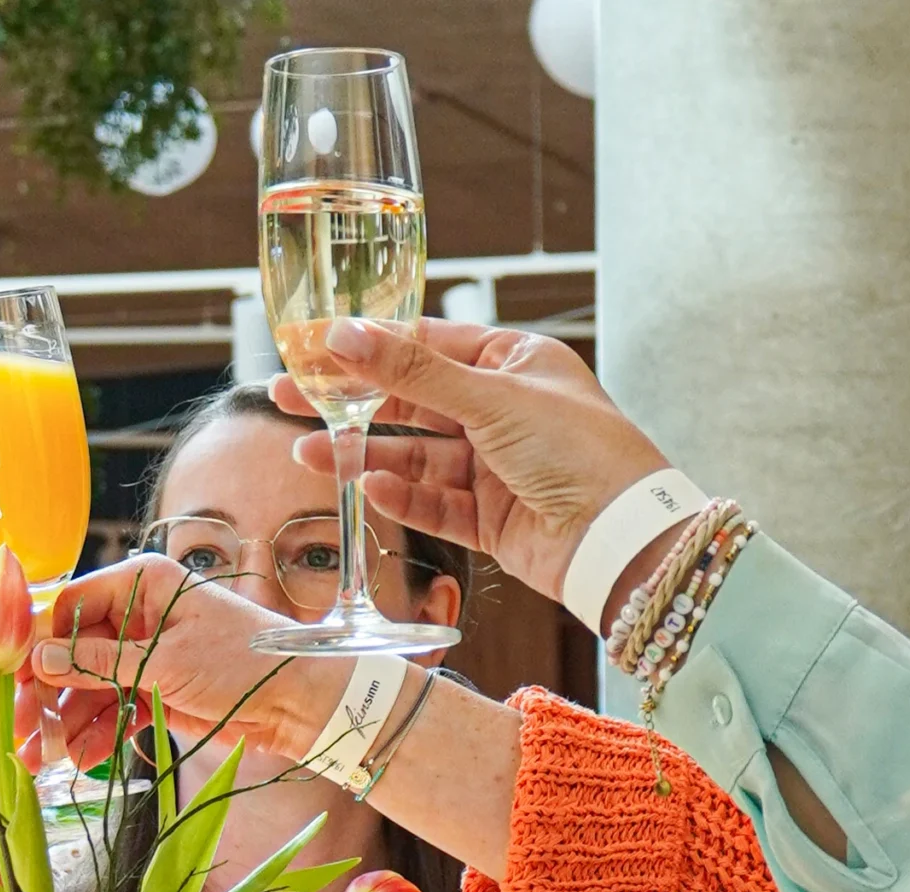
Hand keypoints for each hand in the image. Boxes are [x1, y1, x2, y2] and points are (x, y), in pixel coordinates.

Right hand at [19, 555, 346, 766]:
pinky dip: (98, 733)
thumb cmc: (244, 662)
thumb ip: (100, 662)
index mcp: (142, 584)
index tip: (13, 680)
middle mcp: (139, 614)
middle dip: (48, 694)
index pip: (70, 605)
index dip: (38, 643)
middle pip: (73, 651)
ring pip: (90, 687)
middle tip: (23, 731)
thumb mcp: (165, 661)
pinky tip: (82, 758)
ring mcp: (146, 654)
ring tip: (45, 759)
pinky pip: (114, 709)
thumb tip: (40, 659)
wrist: (301, 702)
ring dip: (68, 722)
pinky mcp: (157, 689)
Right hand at [266, 319, 671, 610]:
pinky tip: (369, 490)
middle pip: (410, 401)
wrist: (623, 538)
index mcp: (515, 362)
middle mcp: (504, 410)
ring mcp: (495, 466)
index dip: (366, 347)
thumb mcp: (492, 398)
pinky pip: (432, 504)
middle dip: (350, 404)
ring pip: (414, 457)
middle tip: (287, 400)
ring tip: (310, 455)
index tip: (310, 350)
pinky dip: (401, 499)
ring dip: (363, 456)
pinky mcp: (489, 517)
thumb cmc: (581, 451)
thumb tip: (343, 336)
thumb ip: (412, 371)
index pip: (427, 344)